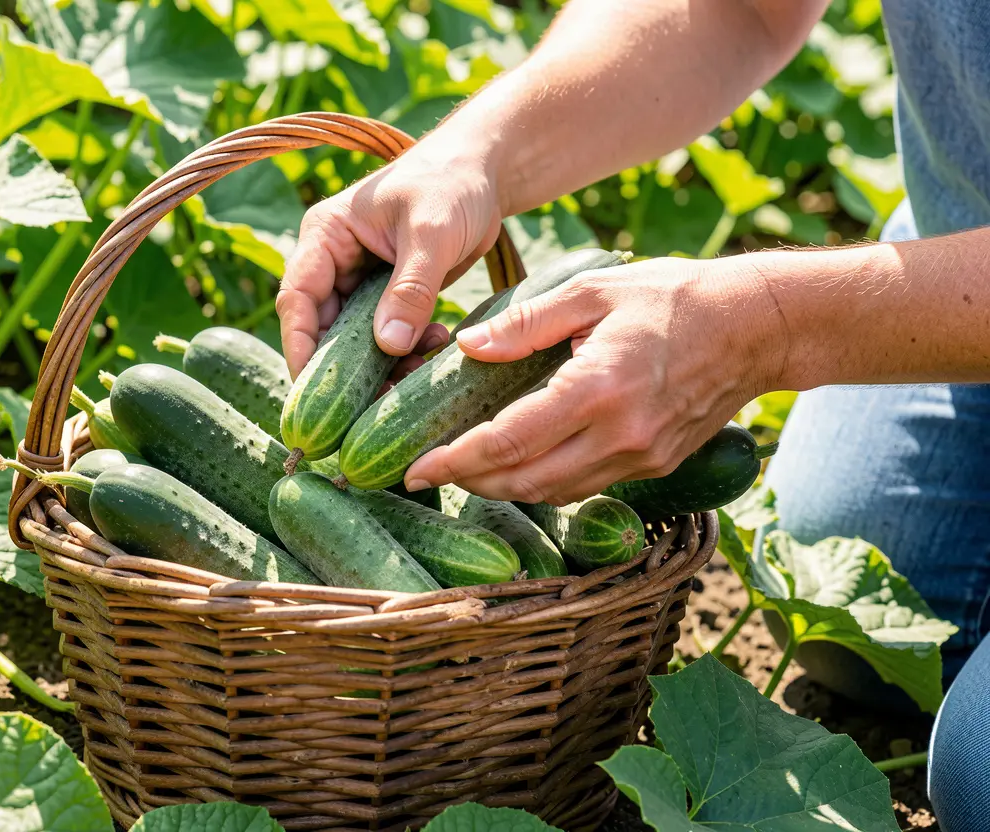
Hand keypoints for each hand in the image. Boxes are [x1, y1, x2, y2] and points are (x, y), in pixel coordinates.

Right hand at [276, 135, 502, 378]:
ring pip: (356, 340)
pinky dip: (407, 350)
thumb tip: (388, 345)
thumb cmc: (452, 184)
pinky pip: (387, 336)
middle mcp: (335, 262)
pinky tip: (435, 346)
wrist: (485, 172)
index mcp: (326, 236)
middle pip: (324, 329)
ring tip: (418, 372)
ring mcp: (361, 282)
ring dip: (383, 363)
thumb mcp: (432, 233)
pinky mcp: (389, 297)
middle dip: (347, 370)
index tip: (311, 391)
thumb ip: (411, 288)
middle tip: (373, 405)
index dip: (299, 345)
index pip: (297, 299)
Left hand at [403, 255, 787, 503]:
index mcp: (598, 388)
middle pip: (525, 481)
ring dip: (506, 487)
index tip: (415, 470)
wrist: (756, 326)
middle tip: (429, 474)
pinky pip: (586, 486)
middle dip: (471, 482)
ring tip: (466, 470)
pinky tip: (521, 463)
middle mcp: (620, 436)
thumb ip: (527, 323)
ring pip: (555, 492)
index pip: (509, 441)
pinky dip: (545, 481)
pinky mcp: (656, 465)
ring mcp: (642, 457)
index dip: (455, 461)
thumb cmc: (672, 297)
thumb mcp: (593, 291)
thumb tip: (468, 348)